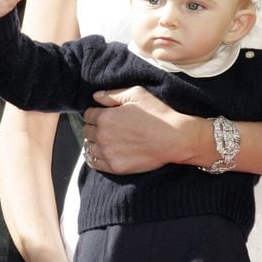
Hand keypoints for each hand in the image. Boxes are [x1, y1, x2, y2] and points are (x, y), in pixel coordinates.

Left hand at [83, 85, 197, 173]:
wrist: (175, 139)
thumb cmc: (158, 114)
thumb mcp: (137, 94)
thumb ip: (113, 94)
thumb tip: (96, 96)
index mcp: (105, 117)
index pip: (88, 115)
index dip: (96, 113)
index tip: (103, 115)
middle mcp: (103, 135)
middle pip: (87, 131)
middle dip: (94, 127)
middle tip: (106, 128)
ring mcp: (108, 153)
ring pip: (89, 147)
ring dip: (95, 143)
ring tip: (106, 141)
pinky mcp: (115, 167)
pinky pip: (95, 163)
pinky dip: (95, 158)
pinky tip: (104, 153)